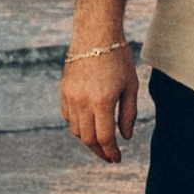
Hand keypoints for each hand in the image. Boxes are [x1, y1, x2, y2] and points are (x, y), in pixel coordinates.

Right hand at [62, 0, 141, 163]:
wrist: (95, 34)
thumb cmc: (118, 58)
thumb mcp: (131, 86)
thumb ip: (128, 114)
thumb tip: (125, 137)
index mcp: (102, 102)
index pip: (104, 138)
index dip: (111, 152)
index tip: (117, 159)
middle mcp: (83, 102)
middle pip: (88, 139)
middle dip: (100, 151)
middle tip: (109, 156)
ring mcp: (70, 96)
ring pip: (76, 130)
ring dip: (88, 139)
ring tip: (101, 139)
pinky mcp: (63, 91)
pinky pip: (68, 117)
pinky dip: (78, 125)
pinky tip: (89, 123)